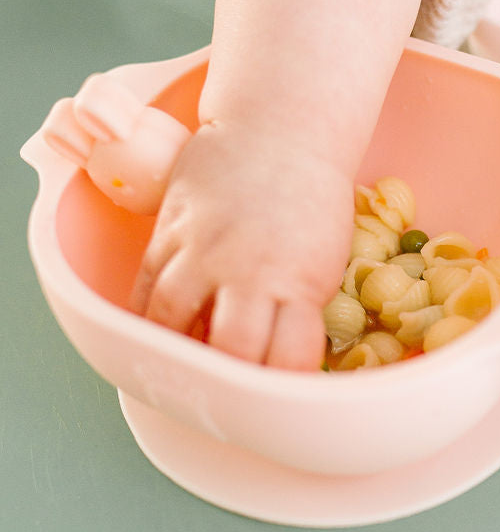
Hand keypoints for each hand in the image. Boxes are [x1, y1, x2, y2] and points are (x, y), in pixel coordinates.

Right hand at [130, 118, 352, 368]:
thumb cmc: (312, 197)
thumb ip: (296, 306)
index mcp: (299, 280)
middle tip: (228, 391)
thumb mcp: (323, 257)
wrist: (281, 130)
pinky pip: (145, 286)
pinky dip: (146, 316)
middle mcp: (247, 269)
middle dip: (229, 378)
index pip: (289, 357)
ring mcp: (202, 248)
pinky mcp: (170, 230)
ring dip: (175, 349)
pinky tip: (152, 333)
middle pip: (231, 348)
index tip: (281, 401)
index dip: (284, 387)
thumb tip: (274, 356)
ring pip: (171, 320)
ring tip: (182, 365)